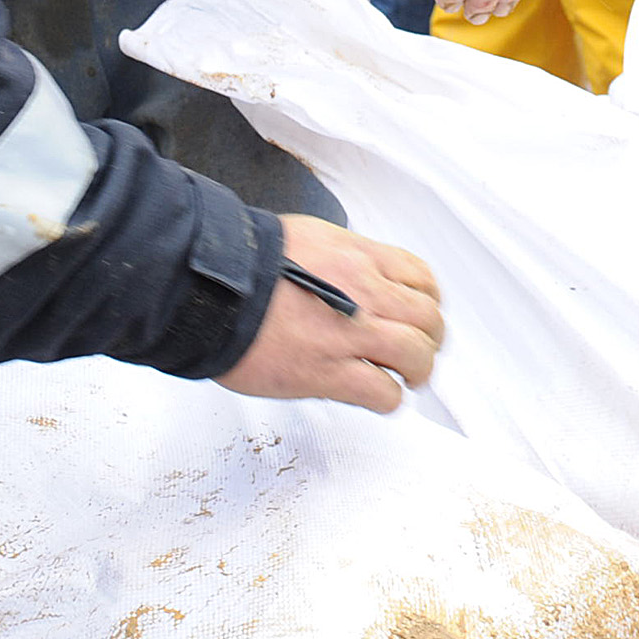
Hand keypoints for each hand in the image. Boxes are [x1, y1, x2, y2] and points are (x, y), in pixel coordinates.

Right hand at [215, 215, 444, 414]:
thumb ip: (342, 260)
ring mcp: (349, 334)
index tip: (418, 313)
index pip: (421, 277)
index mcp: (358, 257)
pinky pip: (382, 392)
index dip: (427, 300)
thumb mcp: (307, 239)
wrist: (209, 289)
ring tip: (405, 378)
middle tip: (417, 350)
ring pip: (416, 355)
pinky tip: (376, 395)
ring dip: (417, 370)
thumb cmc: (243, 264)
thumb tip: (355, 276)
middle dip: (429, 338)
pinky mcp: (329, 373)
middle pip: (428, 319)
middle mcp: (363, 292)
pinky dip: (387, 398)